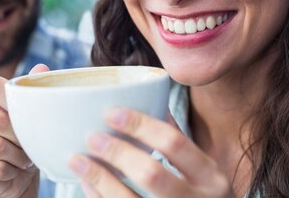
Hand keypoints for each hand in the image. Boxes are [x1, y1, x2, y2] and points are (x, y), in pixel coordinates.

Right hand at [0, 65, 49, 197]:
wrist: (15, 171)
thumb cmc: (21, 133)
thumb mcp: (29, 108)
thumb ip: (33, 86)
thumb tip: (41, 68)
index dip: (12, 100)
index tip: (29, 112)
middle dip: (21, 135)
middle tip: (30, 142)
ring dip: (18, 156)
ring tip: (24, 157)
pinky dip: (11, 171)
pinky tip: (12, 169)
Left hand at [67, 108, 233, 197]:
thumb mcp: (203, 173)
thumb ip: (179, 142)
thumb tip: (152, 100)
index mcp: (211, 178)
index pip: (174, 142)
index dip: (140, 124)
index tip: (111, 112)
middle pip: (152, 174)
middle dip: (117, 153)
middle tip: (92, 137)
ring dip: (99, 178)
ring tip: (77, 159)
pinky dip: (98, 196)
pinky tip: (87, 182)